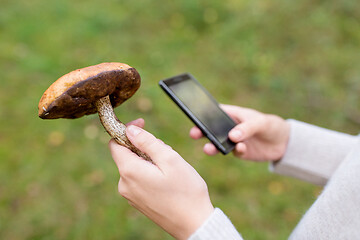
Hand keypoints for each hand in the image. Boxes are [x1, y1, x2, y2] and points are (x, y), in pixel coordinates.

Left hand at [109, 119, 213, 239]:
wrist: (194, 224)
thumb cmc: (186, 190)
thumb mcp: (169, 158)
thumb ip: (147, 141)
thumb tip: (130, 129)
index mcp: (129, 171)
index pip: (115, 143)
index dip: (127, 130)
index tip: (143, 124)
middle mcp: (124, 184)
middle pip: (127, 154)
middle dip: (144, 146)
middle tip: (167, 151)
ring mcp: (130, 195)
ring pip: (134, 166)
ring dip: (149, 159)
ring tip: (171, 168)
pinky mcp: (138, 202)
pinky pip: (139, 179)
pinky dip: (150, 172)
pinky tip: (167, 179)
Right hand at [190, 105, 289, 160]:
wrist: (284, 143)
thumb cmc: (270, 125)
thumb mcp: (260, 122)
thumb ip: (246, 128)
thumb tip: (232, 136)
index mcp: (231, 115)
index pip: (214, 113)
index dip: (203, 115)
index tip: (195, 118)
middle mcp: (229, 128)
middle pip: (211, 130)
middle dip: (201, 132)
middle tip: (194, 134)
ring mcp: (233, 141)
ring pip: (218, 143)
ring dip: (212, 146)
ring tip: (208, 149)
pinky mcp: (240, 152)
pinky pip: (234, 152)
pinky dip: (236, 151)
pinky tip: (241, 148)